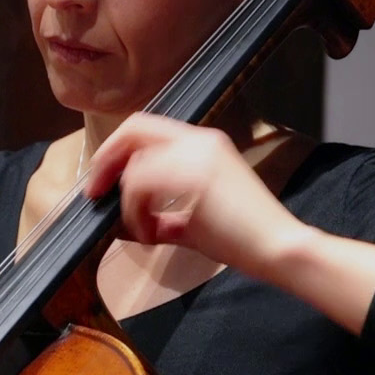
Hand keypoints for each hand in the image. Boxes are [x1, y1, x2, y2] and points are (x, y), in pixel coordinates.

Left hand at [83, 113, 374, 333]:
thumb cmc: (241, 239)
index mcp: (203, 143)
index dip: (116, 150)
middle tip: (94, 194)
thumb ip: (157, 214)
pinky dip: (137, 215)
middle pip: (134, 128)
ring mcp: (199, 154)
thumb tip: (120, 221)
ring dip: (128, 204)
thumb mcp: (191, 220)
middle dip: (106, 160)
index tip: (102, 182)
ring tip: (143, 233)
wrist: (279, 247)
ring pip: (136, 166)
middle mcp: (200, 140)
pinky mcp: (197, 175)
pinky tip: (153, 237)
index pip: (146, 128)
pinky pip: (143, 187)